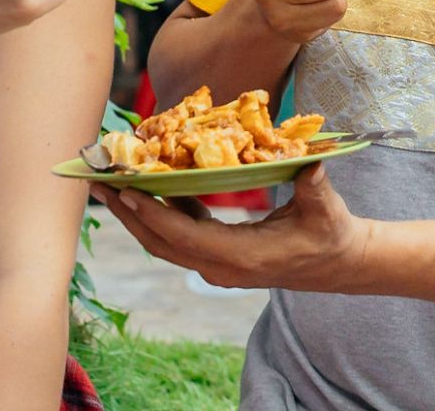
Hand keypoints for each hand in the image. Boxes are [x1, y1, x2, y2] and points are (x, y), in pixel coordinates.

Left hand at [92, 164, 370, 291]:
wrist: (338, 264)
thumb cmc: (332, 234)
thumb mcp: (327, 212)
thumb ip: (316, 190)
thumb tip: (310, 167)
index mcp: (241, 258)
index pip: (184, 237)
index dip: (153, 215)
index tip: (126, 190)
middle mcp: (219, 266)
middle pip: (160, 241)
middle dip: (126, 213)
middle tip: (96, 181)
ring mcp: (214, 263)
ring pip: (162, 240)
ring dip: (133, 213)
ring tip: (106, 182)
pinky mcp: (215, 253)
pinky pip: (177, 233)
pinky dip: (157, 211)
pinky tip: (145, 182)